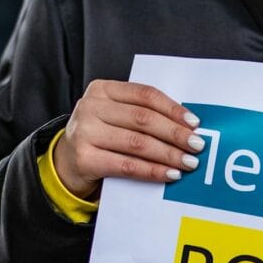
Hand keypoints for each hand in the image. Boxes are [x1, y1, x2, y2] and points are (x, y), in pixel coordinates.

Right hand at [54, 80, 204, 198]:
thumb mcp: (115, 114)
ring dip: (168, 154)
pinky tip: (170, 174)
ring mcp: (85, 132)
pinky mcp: (84, 158)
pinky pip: (126, 165)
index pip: (145, 95)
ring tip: (188, 162)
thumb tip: (188, 125)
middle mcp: (91, 106)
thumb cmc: (101, 135)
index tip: (195, 122)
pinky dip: (152, 170)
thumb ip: (142, 113)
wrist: (65, 162)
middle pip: (143, 119)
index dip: (173, 108)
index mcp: (102, 89)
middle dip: (175, 133)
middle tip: (197, 144)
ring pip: (137, 143)